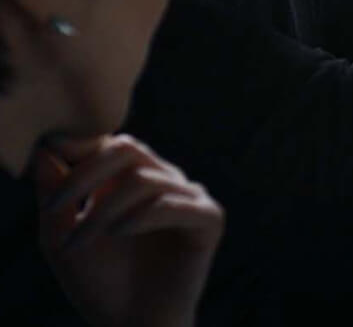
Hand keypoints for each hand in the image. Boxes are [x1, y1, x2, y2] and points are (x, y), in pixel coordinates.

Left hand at [33, 135, 223, 326]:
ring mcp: (189, 197)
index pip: (107, 142)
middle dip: (85, 174)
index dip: (78, 149)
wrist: (134, 325)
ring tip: (79, 241)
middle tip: (56, 207)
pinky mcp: (209, 218)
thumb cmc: (99, 283)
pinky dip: (140, 216)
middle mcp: (163, 180)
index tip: (48, 167)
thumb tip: (45, 149)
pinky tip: (118, 234)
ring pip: (143, 179)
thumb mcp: (61, 237)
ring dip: (104, 210)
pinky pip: (173, 203)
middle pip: (127, 149)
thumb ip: (54, 193)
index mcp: (131, 178)